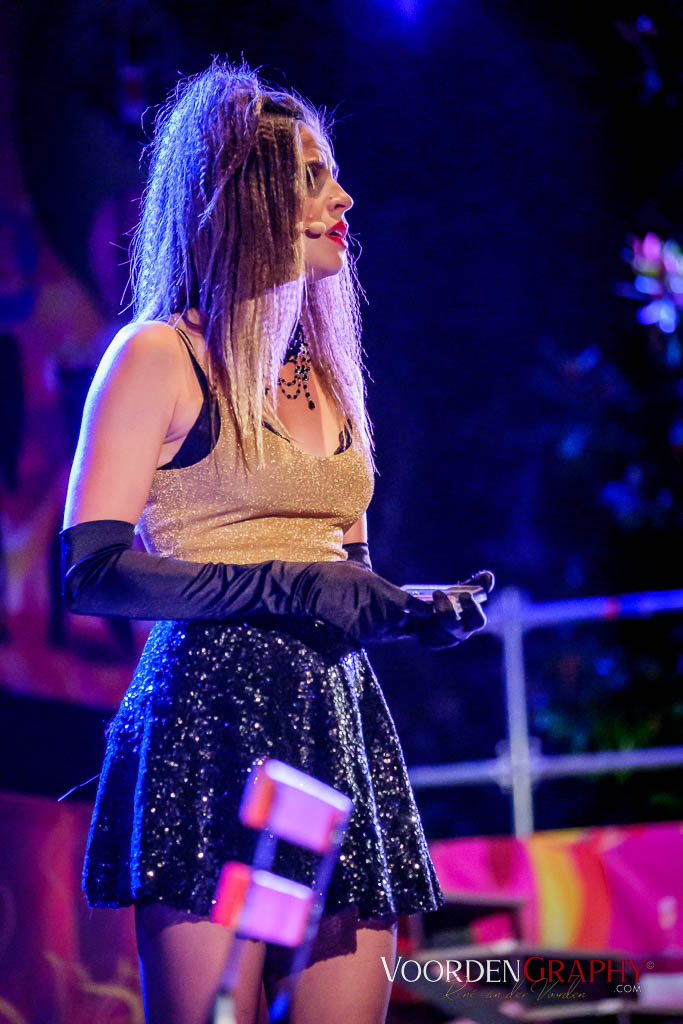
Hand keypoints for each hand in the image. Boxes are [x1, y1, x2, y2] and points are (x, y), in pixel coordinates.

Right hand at [292, 559, 432, 643]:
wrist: (311, 589)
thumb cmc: (339, 574)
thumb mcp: (366, 571)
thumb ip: (386, 585)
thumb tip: (401, 591)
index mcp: (385, 593)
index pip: (418, 609)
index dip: (427, 611)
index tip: (429, 607)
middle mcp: (382, 613)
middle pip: (413, 625)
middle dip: (419, 622)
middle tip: (422, 617)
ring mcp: (372, 627)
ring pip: (399, 633)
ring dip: (404, 628)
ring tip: (401, 619)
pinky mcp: (361, 636)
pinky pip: (382, 637)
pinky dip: (386, 632)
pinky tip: (383, 623)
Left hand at [413, 569, 494, 649]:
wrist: (430, 610)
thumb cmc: (453, 599)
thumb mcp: (463, 590)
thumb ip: (476, 583)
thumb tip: (488, 576)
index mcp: (472, 621)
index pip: (477, 621)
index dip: (472, 609)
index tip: (464, 595)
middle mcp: (461, 633)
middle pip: (454, 627)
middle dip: (446, 611)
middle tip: (437, 593)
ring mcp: (445, 640)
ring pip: (437, 631)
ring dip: (428, 615)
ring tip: (422, 600)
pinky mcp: (430, 642)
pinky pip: (424, 636)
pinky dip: (420, 623)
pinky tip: (417, 613)